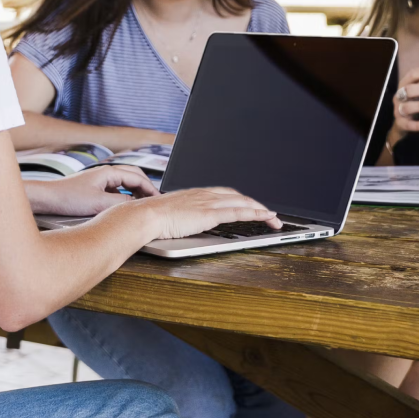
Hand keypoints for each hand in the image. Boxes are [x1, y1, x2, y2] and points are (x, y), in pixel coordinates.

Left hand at [23, 164, 156, 216]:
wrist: (47, 198)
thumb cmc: (68, 198)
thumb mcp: (99, 203)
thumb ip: (120, 202)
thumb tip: (135, 204)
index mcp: (109, 172)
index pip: (138, 177)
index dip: (151, 188)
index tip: (158, 199)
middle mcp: (106, 173)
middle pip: (134, 176)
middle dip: (146, 187)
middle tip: (155, 200)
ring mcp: (100, 179)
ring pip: (125, 182)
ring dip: (136, 191)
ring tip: (143, 203)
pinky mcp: (94, 187)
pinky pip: (116, 188)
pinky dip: (126, 195)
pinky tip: (126, 205)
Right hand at [130, 186, 277, 240]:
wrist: (144, 216)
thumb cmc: (151, 218)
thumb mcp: (170, 215)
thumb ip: (181, 217)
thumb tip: (182, 224)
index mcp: (195, 194)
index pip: (225, 194)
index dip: (241, 199)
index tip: (250, 206)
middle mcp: (204, 195)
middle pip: (238, 196)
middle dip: (256, 204)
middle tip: (268, 215)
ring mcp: (208, 202)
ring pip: (242, 202)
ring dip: (261, 210)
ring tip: (274, 219)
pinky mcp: (209, 213)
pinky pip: (238, 212)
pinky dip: (256, 213)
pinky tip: (266, 217)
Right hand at [386, 67, 418, 148]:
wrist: (403, 123)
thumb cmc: (416, 102)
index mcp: (405, 84)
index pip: (413, 74)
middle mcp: (399, 96)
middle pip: (408, 89)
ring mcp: (398, 109)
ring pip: (407, 107)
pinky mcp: (401, 123)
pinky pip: (407, 124)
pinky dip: (418, 125)